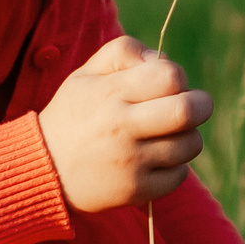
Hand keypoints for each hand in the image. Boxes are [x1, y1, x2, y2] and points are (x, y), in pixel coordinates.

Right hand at [34, 36, 212, 212]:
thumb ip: (124, 52)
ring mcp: (130, 162)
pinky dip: (175, 166)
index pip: (170, 76)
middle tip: (193, 107)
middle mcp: (122, 127)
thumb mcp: (86, 73)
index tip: (169, 86)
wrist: (43, 168)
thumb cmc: (73, 114)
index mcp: (111, 93)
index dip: (177, 77)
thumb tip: (161, 59)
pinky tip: (155, 160)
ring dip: (187, 137)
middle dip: (201, 105)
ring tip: (167, 135)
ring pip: (190, 144)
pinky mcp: (136, 191)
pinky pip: (180, 175)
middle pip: (188, 111)